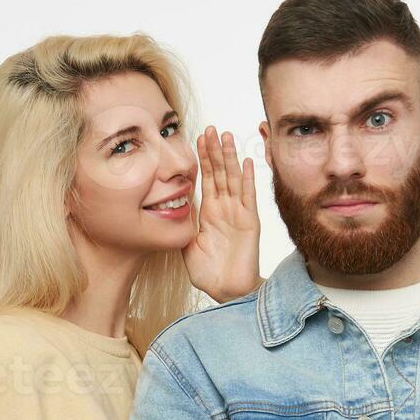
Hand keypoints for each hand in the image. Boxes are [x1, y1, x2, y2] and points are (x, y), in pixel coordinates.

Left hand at [182, 127, 260, 303]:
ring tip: (226, 137)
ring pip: (233, 179)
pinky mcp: (249, 222)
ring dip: (230, 158)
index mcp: (208, 213)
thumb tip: (170, 208)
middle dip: (214, 150)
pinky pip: (248, 197)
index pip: (205, 179)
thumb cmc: (208, 272)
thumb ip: (182, 226)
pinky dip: (247, 179)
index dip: (202, 159)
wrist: (226, 290)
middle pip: (219, 173)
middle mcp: (224, 209)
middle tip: (210, 128)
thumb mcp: (186, 246)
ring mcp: (237, 214)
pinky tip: (246, 162)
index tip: (197, 138)